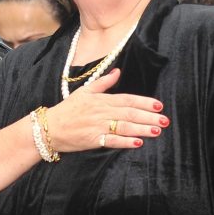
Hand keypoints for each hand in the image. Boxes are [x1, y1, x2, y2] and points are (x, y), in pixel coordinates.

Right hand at [46, 69, 167, 152]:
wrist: (48, 128)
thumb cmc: (66, 110)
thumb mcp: (83, 91)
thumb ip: (103, 82)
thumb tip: (117, 71)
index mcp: (100, 100)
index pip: (127, 99)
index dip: (144, 102)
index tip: (159, 105)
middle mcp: (101, 112)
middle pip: (129, 113)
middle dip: (149, 116)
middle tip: (165, 120)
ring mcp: (97, 126)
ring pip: (124, 126)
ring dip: (142, 128)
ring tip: (157, 131)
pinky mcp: (93, 140)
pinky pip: (112, 141)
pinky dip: (125, 142)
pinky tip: (138, 142)